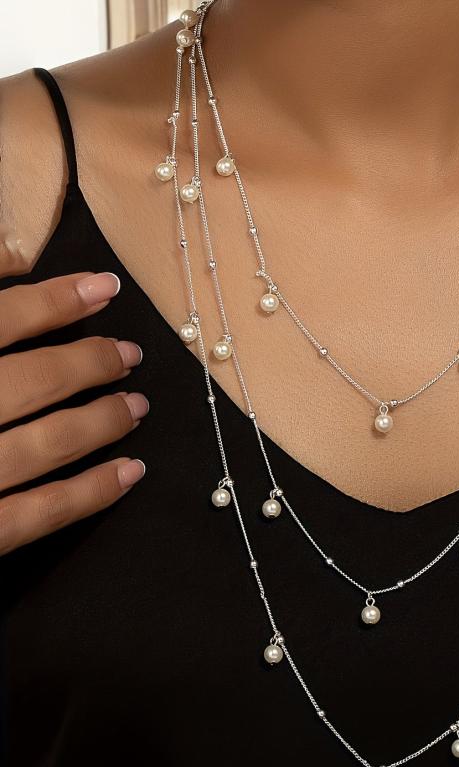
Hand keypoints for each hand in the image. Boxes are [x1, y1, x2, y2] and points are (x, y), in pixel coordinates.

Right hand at [0, 270, 147, 554]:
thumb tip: (13, 252)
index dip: (56, 300)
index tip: (106, 286)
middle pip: (34, 381)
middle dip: (91, 363)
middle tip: (130, 355)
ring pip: (47, 444)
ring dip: (102, 422)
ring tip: (137, 407)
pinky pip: (38, 514)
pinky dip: (91, 492)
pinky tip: (130, 472)